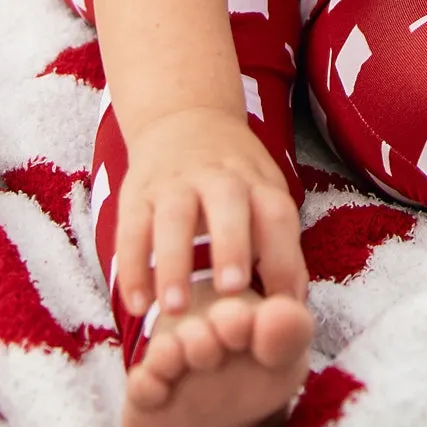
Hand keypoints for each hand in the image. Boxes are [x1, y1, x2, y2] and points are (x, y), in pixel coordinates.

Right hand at [112, 106, 306, 321]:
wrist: (185, 117)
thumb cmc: (234, 177)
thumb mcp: (264, 194)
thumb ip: (278, 245)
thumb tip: (294, 306)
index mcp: (258, 181)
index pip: (277, 214)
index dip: (283, 258)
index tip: (281, 307)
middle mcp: (219, 177)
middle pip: (228, 205)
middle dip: (231, 245)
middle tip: (231, 290)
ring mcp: (175, 184)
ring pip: (173, 218)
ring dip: (175, 262)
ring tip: (175, 308)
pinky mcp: (137, 194)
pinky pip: (131, 230)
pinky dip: (132, 267)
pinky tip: (137, 303)